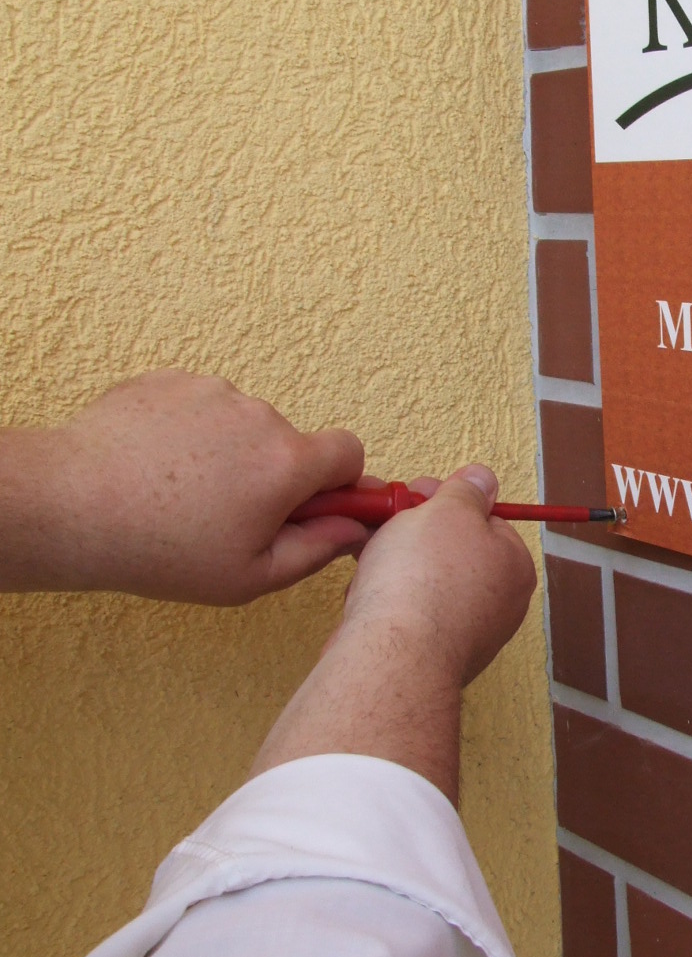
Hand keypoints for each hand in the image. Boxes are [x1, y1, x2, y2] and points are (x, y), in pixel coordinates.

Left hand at [0, 371, 369, 602]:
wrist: (73, 505)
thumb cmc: (159, 549)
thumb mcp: (250, 576)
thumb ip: (317, 550)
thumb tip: (352, 528)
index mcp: (286, 463)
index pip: (349, 452)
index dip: (339, 481)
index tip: (315, 505)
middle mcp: (258, 415)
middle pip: (288, 443)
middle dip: (270, 474)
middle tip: (227, 516)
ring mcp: (211, 392)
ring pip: (240, 424)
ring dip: (226, 452)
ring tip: (179, 493)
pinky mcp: (170, 380)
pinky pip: (197, 407)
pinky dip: (186, 433)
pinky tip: (155, 467)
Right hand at [250, 467, 537, 801]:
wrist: (391, 655)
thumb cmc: (424, 578)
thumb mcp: (450, 509)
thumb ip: (468, 490)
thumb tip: (484, 479)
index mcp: (515, 566)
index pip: (484, 520)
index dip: (445, 501)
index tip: (414, 495)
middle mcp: (500, 605)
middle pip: (453, 552)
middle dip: (414, 535)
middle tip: (386, 526)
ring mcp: (466, 635)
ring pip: (425, 584)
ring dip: (394, 568)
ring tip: (372, 566)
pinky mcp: (430, 657)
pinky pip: (407, 617)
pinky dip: (387, 603)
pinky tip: (367, 602)